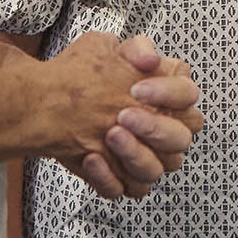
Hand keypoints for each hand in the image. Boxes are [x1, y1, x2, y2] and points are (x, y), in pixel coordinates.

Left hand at [99, 36, 202, 197]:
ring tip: (108, 136)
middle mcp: (166, 129)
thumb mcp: (105, 48)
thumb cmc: (85, 76)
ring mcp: (147, 157)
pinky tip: (91, 158)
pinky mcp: (124, 179)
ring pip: (157, 169)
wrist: (50, 103)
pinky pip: (128, 189)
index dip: (167, 94)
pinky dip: (110, 178)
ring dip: (135, 155)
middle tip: (123, 115)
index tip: (136, 89)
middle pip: (181, 138)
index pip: (187, 95)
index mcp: (169, 97)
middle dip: (155, 128)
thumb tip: (150, 60)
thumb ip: (135, 49)